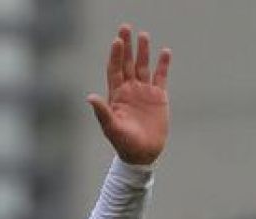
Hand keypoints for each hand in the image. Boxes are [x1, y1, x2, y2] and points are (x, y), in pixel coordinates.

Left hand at [87, 24, 171, 165]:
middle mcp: (129, 90)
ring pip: (143, 66)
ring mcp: (144, 92)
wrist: (142, 154)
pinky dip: (163, 64)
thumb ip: (102, 111)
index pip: (115, 69)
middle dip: (127, 46)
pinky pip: (161, 76)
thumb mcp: (111, 128)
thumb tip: (90, 97)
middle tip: (125, 27)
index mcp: (116, 95)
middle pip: (128, 63)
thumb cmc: (123, 143)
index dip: (116, 55)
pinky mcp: (158, 97)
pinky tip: (165, 52)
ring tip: (143, 35)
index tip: (117, 40)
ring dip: (143, 51)